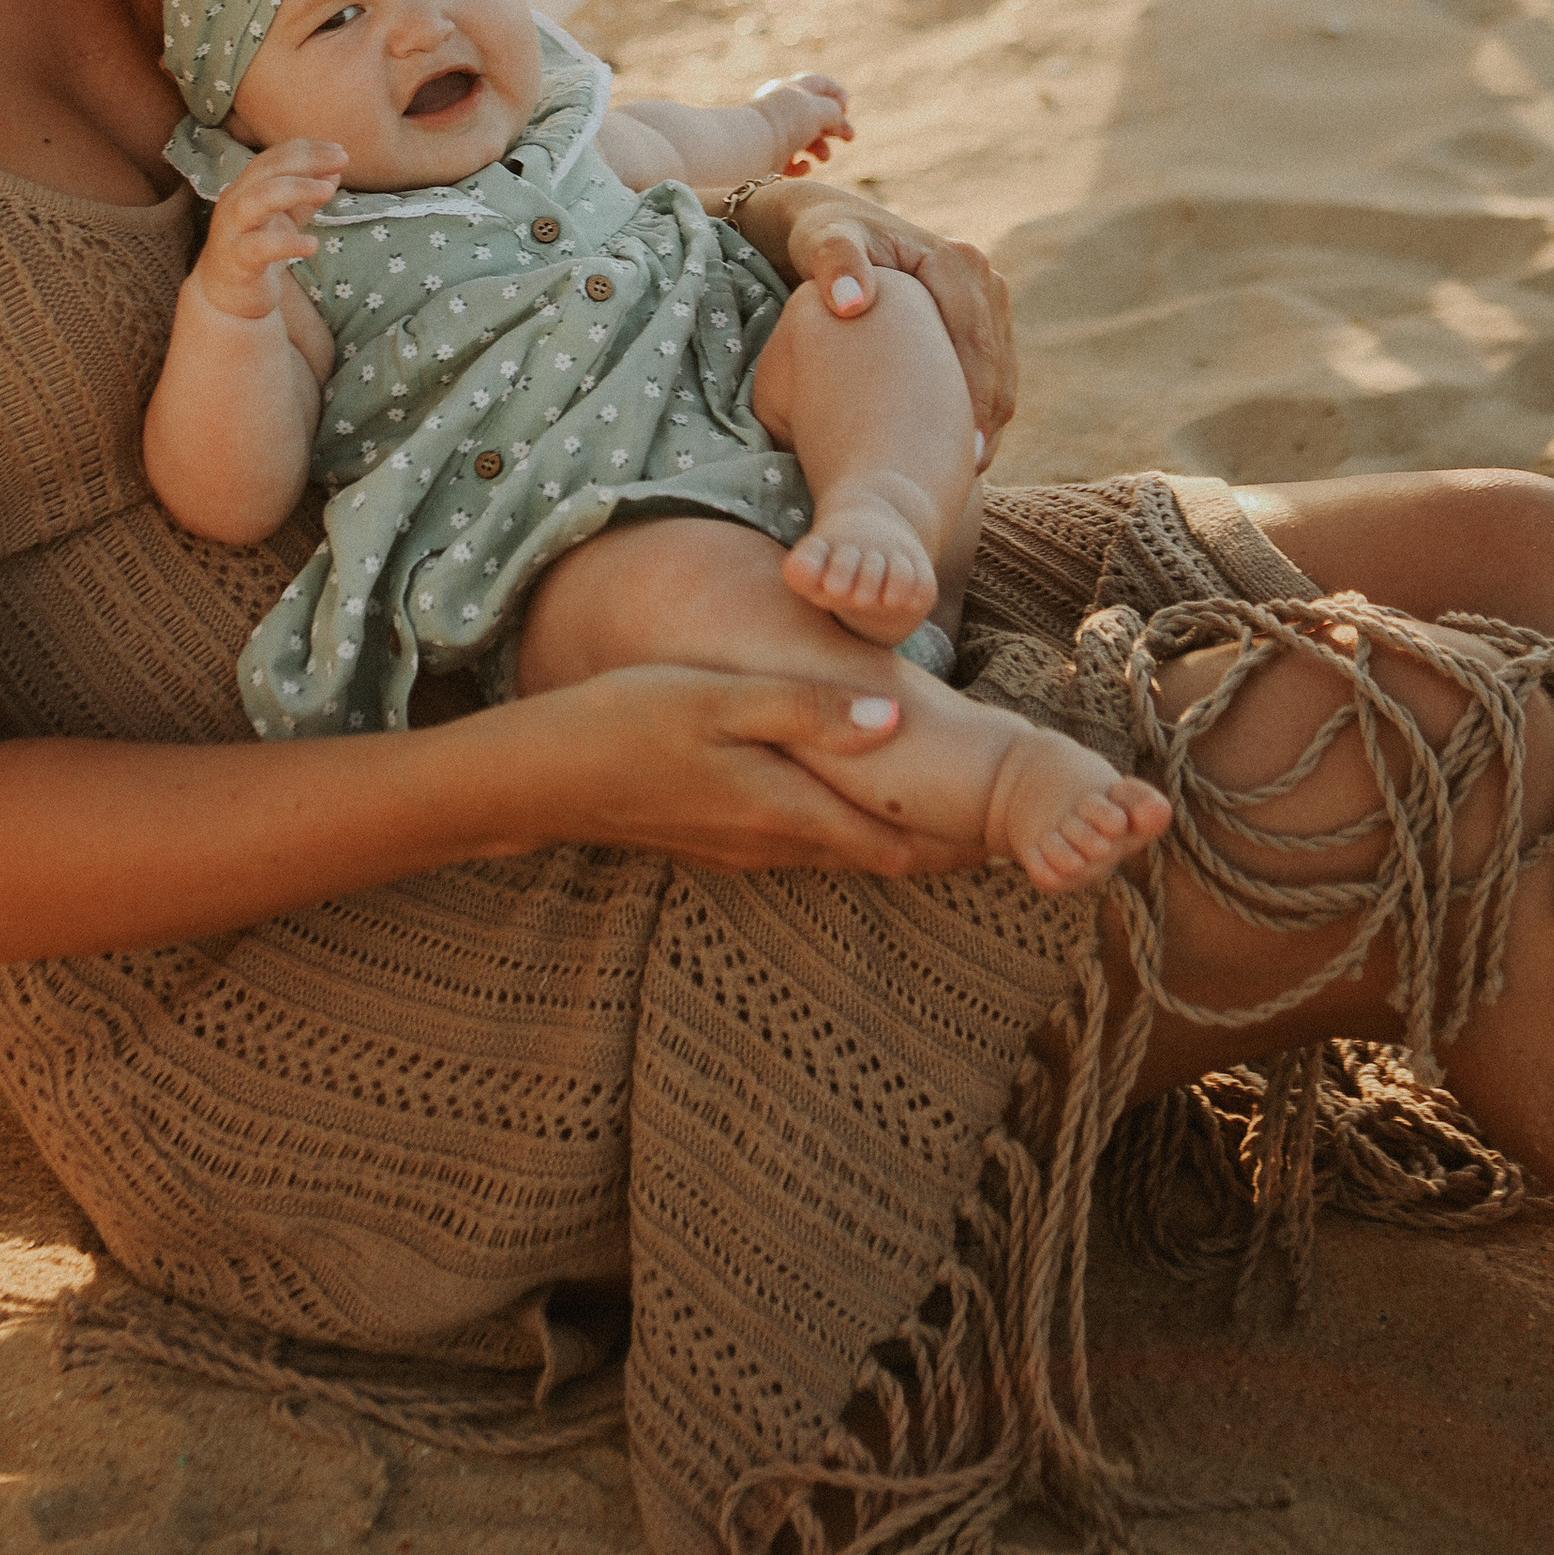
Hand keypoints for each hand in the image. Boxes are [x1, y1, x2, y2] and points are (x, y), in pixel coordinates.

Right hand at [191, 140, 345, 323]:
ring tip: (327, 191)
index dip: (307, 149)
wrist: (226, 295)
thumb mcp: (284, 217)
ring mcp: (233, 230)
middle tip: (342, 160)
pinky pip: (259, 247)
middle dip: (305, 161)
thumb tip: (335, 171)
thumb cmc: (257, 248)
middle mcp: (235, 201)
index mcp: (247, 187)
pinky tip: (312, 244)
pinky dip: (286, 243)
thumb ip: (306, 196)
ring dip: (295, 190)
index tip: (340, 150)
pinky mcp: (236, 261)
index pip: (274, 157)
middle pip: (266, 170)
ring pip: (257, 200)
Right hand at [508, 665, 989, 878]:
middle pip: (879, 855)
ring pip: (840, 852)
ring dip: (891, 839)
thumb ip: (807, 710)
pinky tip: (850, 806)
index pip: (897, 842)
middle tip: (1000, 830)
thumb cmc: (626, 723)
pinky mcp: (717, 841)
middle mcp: (774, 844)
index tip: (1011, 832)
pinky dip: (843, 831)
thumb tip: (897, 719)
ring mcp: (743, 850)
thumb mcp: (719, 699)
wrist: (541, 779)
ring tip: (946, 820)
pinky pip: (803, 845)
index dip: (957, 840)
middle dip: (938, 844)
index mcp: (786, 809)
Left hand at [731, 178, 1016, 463]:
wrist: (830, 223)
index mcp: (955, 261)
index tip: (960, 449)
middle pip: (997, 360)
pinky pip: (989, 370)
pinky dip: (978, 408)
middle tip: (968, 473)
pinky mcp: (978, 318)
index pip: (974, 341)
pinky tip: (958, 448)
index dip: (972, 398)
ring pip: (1000, 370)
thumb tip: (851, 302)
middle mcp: (982, 275)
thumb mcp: (822, 243)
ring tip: (967, 470)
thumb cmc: (820, 237)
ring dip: (989, 419)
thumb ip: (834, 263)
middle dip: (987, 418)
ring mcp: (985, 297)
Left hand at [750, 68, 852, 172]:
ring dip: (821, 149)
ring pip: (805, 141)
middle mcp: (783, 110)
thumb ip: (835, 112)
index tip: (846, 107)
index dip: (836, 93)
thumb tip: (836, 122)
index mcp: (792, 89)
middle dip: (834, 127)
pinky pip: (791, 162)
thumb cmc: (787, 121)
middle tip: (849, 137)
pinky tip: (802, 165)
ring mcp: (776, 134)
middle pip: (815, 115)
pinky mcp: (770, 158)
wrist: (753, 146)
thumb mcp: (820, 109)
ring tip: (823, 157)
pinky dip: (801, 166)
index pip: (818, 84)